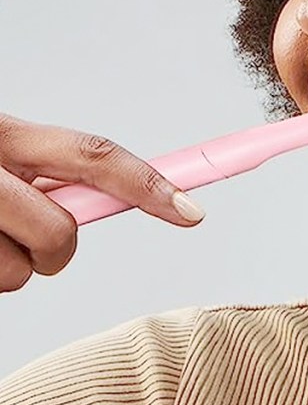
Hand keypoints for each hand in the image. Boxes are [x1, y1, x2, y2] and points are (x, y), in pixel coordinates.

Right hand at [0, 112, 204, 293]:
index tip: (191, 209)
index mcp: (6, 135)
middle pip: (60, 229)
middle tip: (27, 238)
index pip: (92, 155)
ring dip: (13, 265)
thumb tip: (115, 194)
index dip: (147, 184)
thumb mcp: (4, 158)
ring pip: (24, 269)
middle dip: (57, 249)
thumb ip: (48, 171)